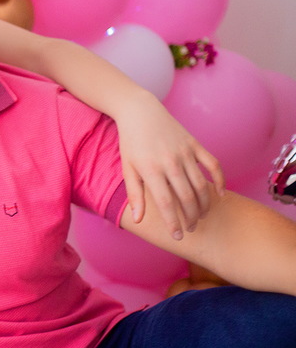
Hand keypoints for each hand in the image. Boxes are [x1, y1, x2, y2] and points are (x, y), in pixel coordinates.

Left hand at [115, 92, 224, 239]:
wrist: (140, 111)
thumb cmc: (131, 142)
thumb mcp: (127, 168)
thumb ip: (134, 194)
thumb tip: (138, 220)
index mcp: (151, 169)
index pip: (166, 203)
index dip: (173, 222)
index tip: (177, 236)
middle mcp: (170, 162)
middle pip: (187, 196)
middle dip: (191, 217)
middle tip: (191, 229)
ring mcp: (185, 153)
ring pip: (201, 184)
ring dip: (204, 203)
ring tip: (202, 216)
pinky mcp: (195, 144)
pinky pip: (213, 164)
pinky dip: (220, 179)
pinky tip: (219, 194)